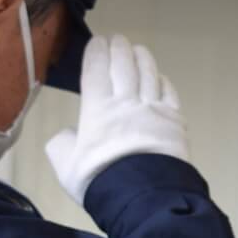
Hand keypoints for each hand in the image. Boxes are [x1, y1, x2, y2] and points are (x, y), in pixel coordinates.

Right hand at [44, 37, 189, 204]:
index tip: (97, 41)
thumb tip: (69, 134)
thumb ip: (62, 144)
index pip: (95, 69)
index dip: (96, 52)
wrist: (144, 197)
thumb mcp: (66, 165)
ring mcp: (154, 110)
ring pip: (148, 74)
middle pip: (124, 65)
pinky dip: (163, 80)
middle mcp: (126, 102)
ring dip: (142, 58)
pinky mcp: (175, 122)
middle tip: (117, 39)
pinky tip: (160, 77)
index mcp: (97, 109)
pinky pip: (169, 93)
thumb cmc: (100, 181)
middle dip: (119, 48)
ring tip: (138, 49)